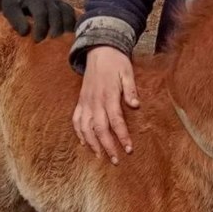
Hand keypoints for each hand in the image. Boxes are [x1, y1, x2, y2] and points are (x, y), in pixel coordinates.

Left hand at [1, 0, 75, 41]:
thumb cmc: (16, 1)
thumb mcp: (9, 8)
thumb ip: (16, 19)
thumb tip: (25, 32)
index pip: (41, 12)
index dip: (40, 27)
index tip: (37, 40)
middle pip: (56, 13)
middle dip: (56, 29)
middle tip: (53, 43)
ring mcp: (57, 0)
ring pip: (67, 12)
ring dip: (67, 27)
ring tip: (65, 41)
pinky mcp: (62, 4)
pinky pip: (72, 13)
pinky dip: (74, 24)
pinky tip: (72, 35)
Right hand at [73, 46, 138, 163]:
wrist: (99, 50)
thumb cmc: (116, 62)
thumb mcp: (127, 72)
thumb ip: (130, 90)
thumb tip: (136, 105)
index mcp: (109, 95)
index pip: (116, 120)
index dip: (122, 136)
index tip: (128, 149)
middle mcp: (95, 101)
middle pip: (100, 129)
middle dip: (108, 146)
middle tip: (116, 160)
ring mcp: (85, 102)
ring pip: (86, 128)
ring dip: (92, 144)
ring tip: (100, 156)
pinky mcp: (80, 101)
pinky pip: (76, 120)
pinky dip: (79, 133)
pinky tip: (84, 144)